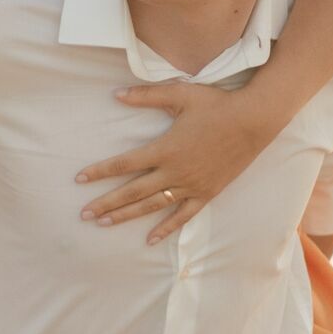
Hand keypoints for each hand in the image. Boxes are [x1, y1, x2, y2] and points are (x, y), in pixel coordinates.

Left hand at [74, 82, 274, 244]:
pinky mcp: (207, 193)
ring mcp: (191, 185)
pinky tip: (150, 239)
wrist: (253, 120)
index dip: (100, 171)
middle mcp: (175, 171)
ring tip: (104, 224)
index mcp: (164, 148)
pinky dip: (166, 228)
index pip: (124, 164)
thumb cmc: (215, 104)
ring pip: (152, 206)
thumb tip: (116, 94)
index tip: (79, 179)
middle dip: (106, 203)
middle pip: (133, 191)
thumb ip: (146, 95)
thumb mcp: (179, 94)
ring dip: (127, 215)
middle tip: (84, 214)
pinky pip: (183, 216)